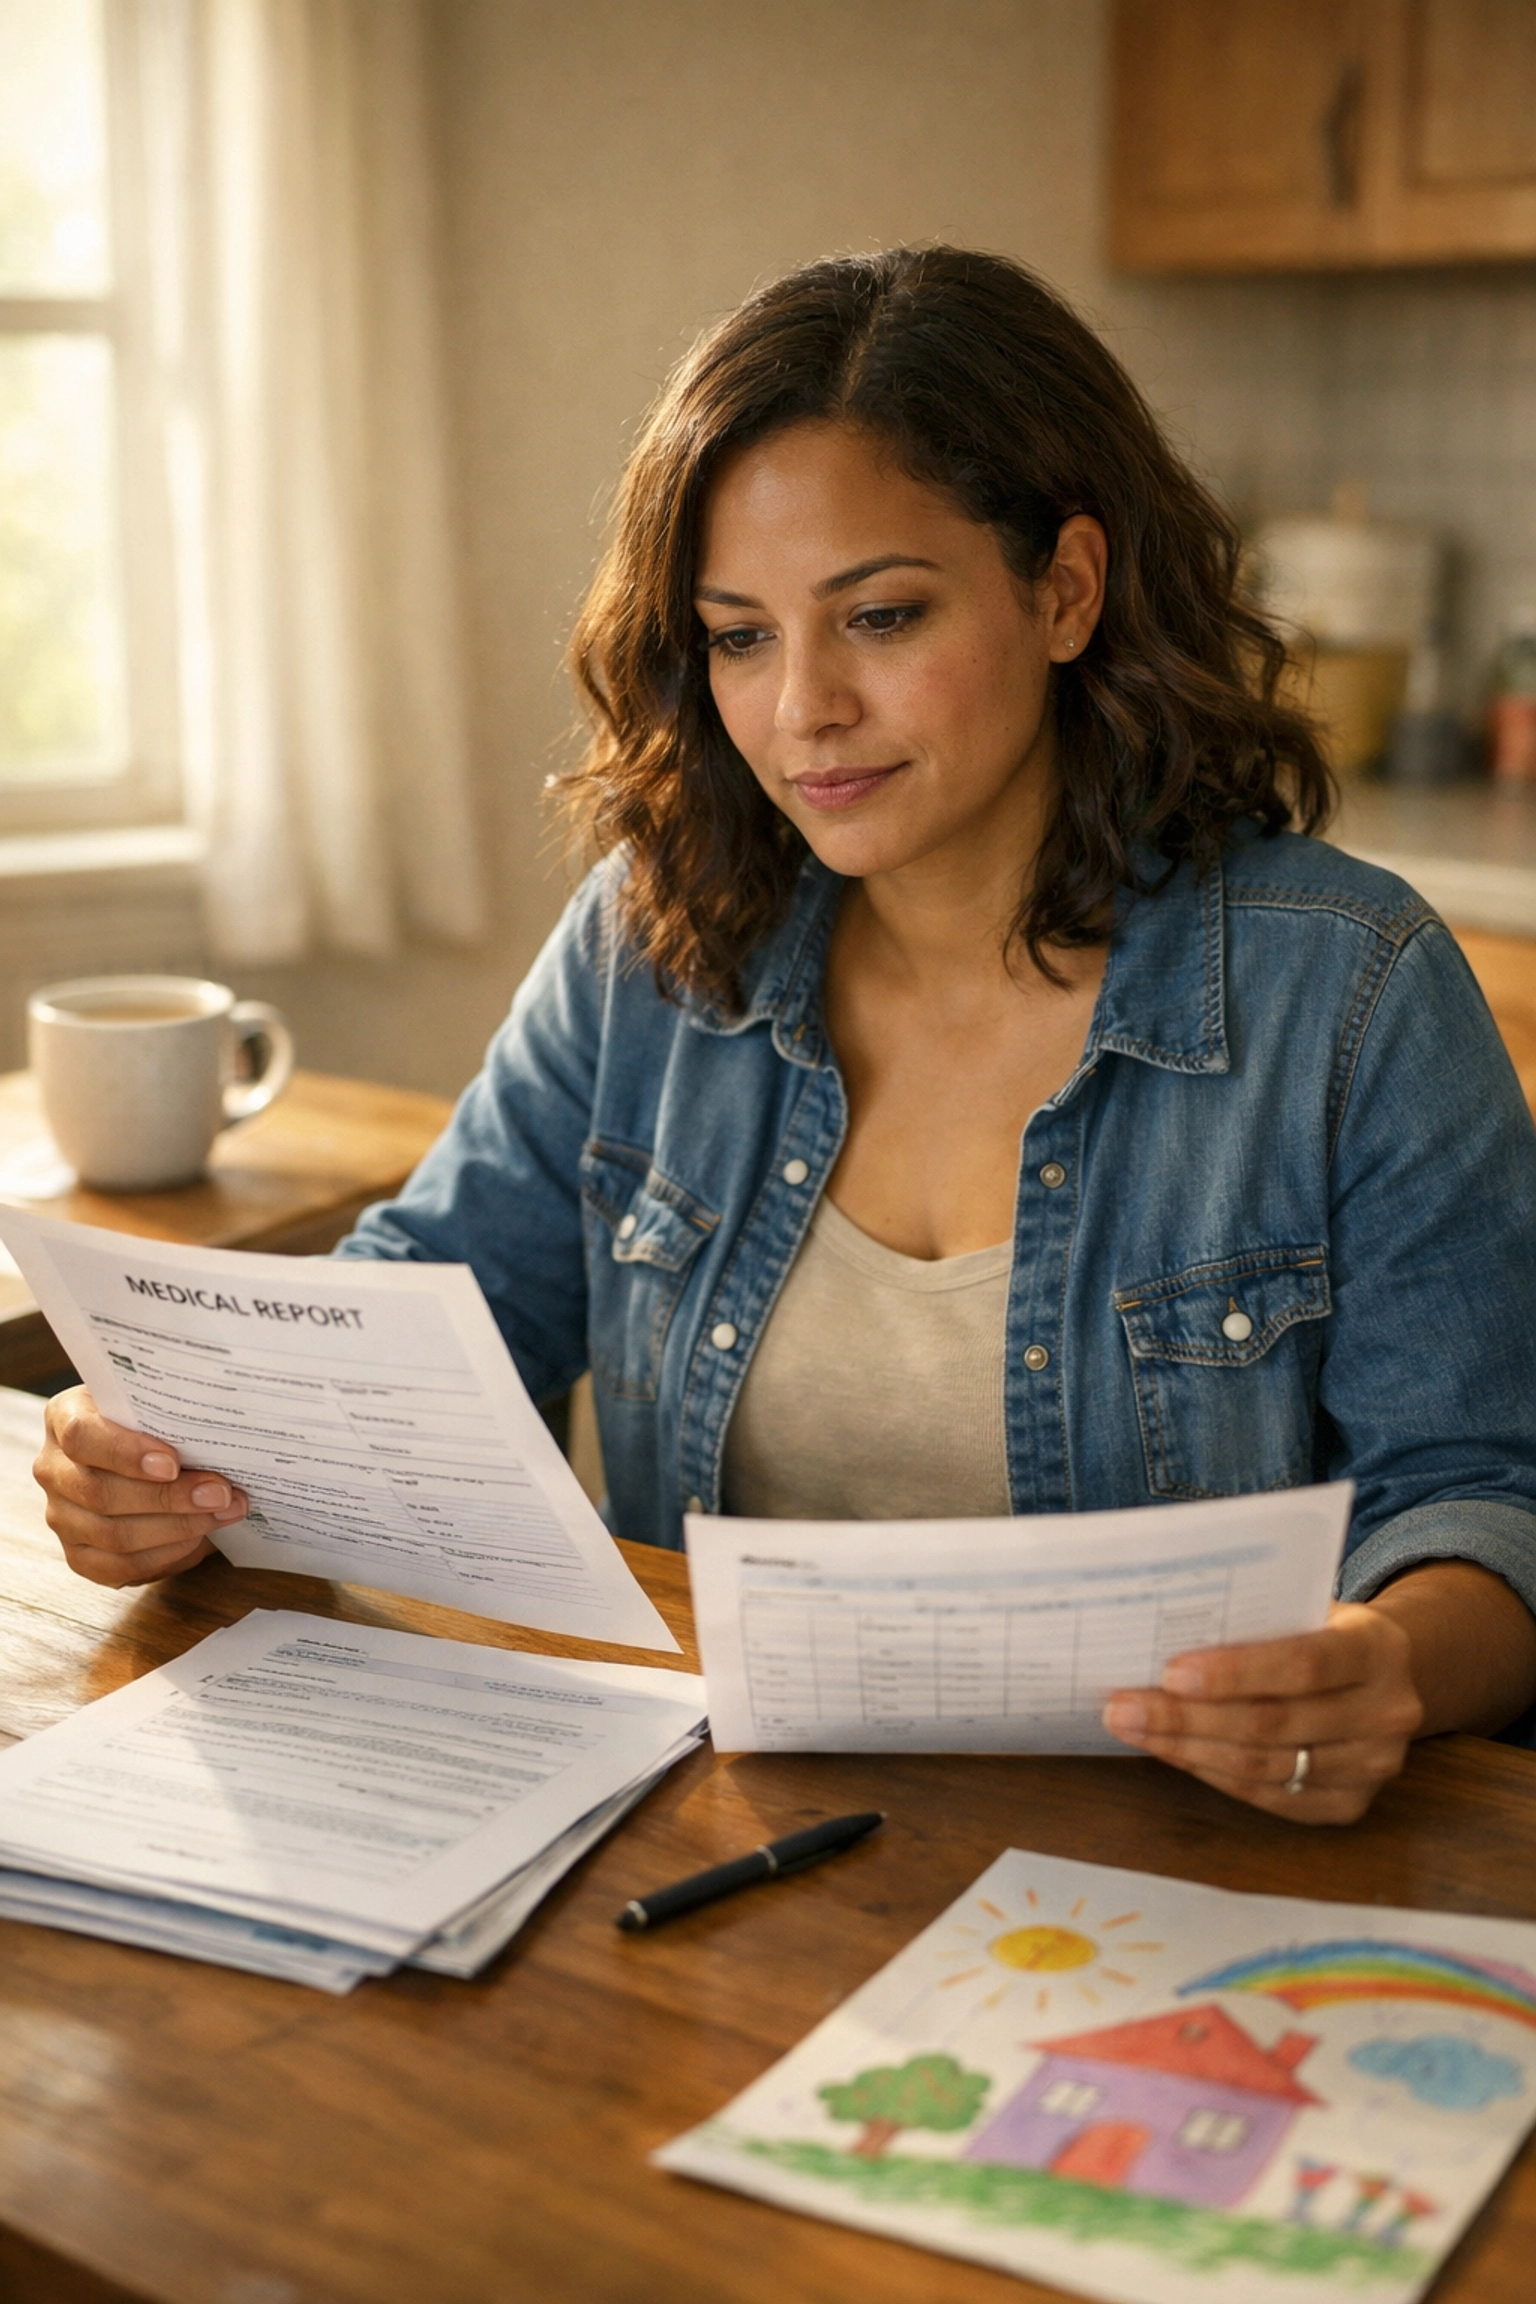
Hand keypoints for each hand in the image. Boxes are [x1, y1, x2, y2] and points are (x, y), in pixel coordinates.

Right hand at [34, 1385, 248, 1588]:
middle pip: (101, 1493)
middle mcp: (54, 1469)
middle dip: (168, 1498)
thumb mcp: (156, 1403)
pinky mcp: (79, 1556)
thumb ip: (170, 1411)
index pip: (81, 1437)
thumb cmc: (154, 1424)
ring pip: (112, 1535)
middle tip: (220, 1493)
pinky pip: (119, 1567)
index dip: (126, 1453)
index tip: (172, 1462)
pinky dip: (165, 1555)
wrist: (145, 1456)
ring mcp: (62, 1516)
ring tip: (222, 1513)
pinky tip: (200, 1539)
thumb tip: (220, 1430)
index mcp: (65, 1417)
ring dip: (177, 1528)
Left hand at [1100, 1602, 1424, 1823]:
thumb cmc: (1325, 1629)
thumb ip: (1257, 1620)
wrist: (1390, 1673)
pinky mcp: (1350, 1805)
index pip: (1304, 1664)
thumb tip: (1161, 1635)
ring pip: (1264, 1767)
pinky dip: (1213, 1774)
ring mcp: (1373, 1768)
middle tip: (1123, 1707)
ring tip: (1134, 1728)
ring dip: (1187, 1749)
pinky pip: (1269, 1797)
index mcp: (1378, 1650)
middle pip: (1272, 1724)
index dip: (1235, 1673)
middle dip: (1187, 1717)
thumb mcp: (1308, 1606)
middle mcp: (1386, 1714)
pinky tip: (1174, 1752)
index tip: (1170, 1672)